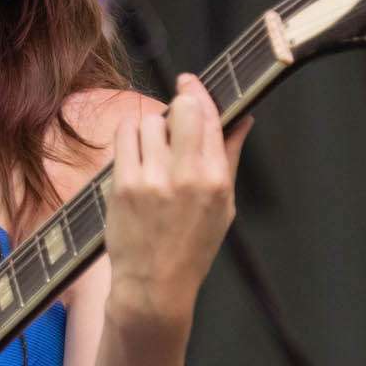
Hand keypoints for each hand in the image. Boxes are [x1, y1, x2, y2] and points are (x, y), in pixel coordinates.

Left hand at [103, 75, 250, 330]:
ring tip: (155, 152)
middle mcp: (186, 176)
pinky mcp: (123, 184)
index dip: (198, 92)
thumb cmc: (192, 247)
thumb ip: (229, 157)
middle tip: (175, 118)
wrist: (154, 286)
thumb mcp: (223, 205)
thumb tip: (241, 119)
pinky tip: (136, 155)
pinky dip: (130, 137)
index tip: (189, 80)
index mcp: (215, 180)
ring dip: (152, 128)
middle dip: (178, 105)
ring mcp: (152, 179)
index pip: (210, 117)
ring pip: (150, 121)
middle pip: (182, 108)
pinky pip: (125, 136)